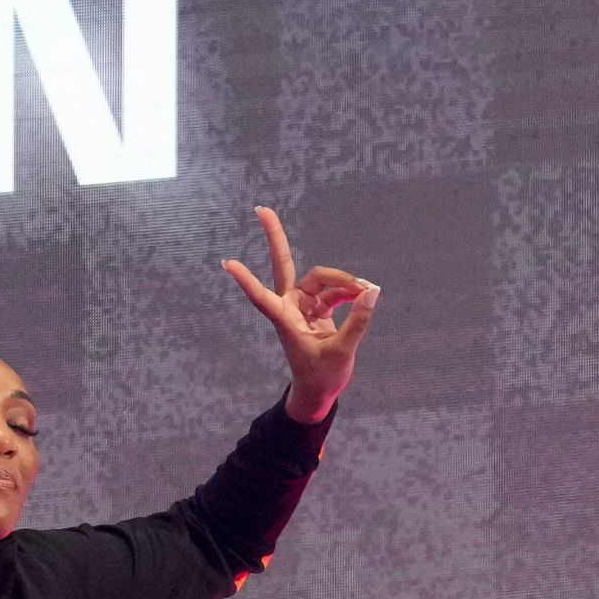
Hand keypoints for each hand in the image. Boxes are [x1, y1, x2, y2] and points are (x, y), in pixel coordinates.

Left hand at [221, 206, 380, 422]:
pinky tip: (363, 295)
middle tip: (261, 209)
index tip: (226, 263)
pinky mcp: (317, 308)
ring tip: (366, 291)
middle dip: (275, 237)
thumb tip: (372, 291)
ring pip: (322, 279)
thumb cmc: (321, 376)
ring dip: (343, 282)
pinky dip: (349, 292)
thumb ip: (358, 321)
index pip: (262, 296)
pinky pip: (334, 291)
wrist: (319, 389)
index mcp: (285, 320)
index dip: (246, 280)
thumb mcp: (342, 351)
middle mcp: (290, 307)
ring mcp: (303, 305)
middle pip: (284, 265)